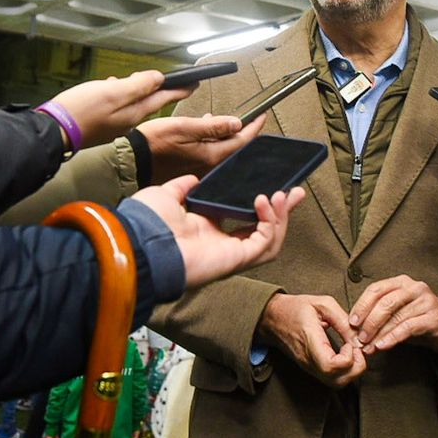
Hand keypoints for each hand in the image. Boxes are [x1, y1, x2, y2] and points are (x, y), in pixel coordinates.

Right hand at [50, 70, 189, 148]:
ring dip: (138, 91)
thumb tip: (158, 78)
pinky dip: (118, 96)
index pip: (164, 97)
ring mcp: (115, 124)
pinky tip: (109, 89)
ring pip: (132, 104)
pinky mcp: (101, 125)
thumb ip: (137, 85)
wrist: (55, 133)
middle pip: (150, 101)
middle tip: (173, 81)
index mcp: (134, 112)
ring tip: (139, 80)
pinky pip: (117, 108)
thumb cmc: (81, 112)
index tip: (194, 82)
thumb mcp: (113, 92)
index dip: (180, 88)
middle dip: (161, 89)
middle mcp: (128, 120)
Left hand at [126, 175, 304, 287]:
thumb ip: (182, 187)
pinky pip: (263, 242)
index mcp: (206, 229)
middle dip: (283, 211)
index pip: (242, 218)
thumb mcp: (166, 195)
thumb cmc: (147, 224)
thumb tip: (194, 179)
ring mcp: (230, 253)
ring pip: (269, 239)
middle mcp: (221, 243)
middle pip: (263, 229)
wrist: (140, 243)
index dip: (260, 204)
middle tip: (296, 192)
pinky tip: (264, 202)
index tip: (273, 186)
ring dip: (280, 216)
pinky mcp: (236, 258)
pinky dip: (269, 222)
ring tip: (283, 194)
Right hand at [139, 113, 266, 182]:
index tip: (261, 115)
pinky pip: (211, 156)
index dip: (254, 126)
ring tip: (223, 121)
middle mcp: (209, 166)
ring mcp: (201, 170)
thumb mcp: (184, 126)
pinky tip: (206, 133)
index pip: (242, 140)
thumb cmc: (153, 142)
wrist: (133, 160)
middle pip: (235, 148)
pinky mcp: (192, 171)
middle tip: (249, 118)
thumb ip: (212, 126)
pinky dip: (214, 143)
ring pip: (223, 151)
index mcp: (210, 155)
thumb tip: (236, 123)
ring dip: (226, 136)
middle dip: (243, 132)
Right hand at [257, 293, 365, 387]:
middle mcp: (309, 360)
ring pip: (336, 383)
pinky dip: (345, 371)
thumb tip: (358, 338)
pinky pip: (332, 379)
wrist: (272, 318)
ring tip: (351, 351)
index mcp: (310, 341)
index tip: (350, 343)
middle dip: (356, 368)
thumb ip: (342, 320)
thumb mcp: (321, 304)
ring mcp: (310, 367)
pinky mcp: (312, 369)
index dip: (348, 358)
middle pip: (337, 381)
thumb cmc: (294, 309)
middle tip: (356, 348)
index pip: (330, 365)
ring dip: (351, 371)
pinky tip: (345, 354)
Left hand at [349, 275, 437, 355]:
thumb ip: (378, 316)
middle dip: (369, 322)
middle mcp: (414, 287)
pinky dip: (393, 338)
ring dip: (379, 334)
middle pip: (385, 302)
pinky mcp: (433, 317)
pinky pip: (408, 327)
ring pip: (396, 316)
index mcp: (401, 282)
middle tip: (360, 338)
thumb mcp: (397, 313)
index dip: (362, 305)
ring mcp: (426, 301)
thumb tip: (355, 329)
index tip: (352, 322)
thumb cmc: (417, 319)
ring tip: (369, 347)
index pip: (376, 289)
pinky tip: (383, 346)